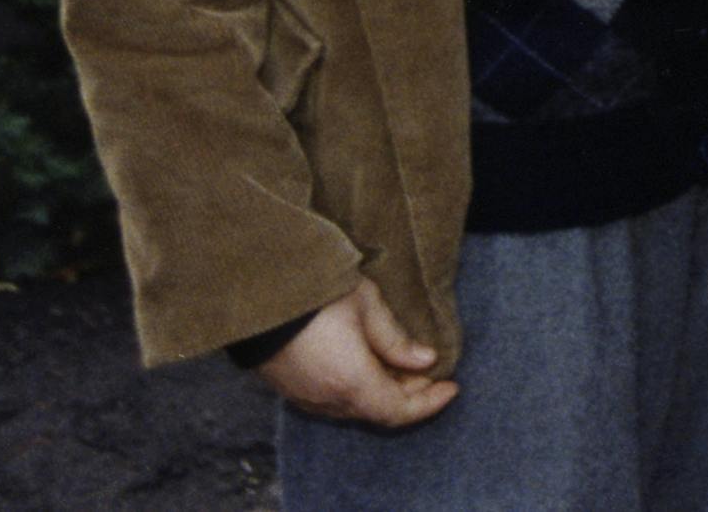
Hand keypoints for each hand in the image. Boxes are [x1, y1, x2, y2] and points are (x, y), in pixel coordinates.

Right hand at [259, 277, 456, 427]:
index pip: (398, 411)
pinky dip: (359, 390)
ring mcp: (305, 398)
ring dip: (383, 391)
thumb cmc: (316, 296)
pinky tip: (369, 366)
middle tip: (431, 370)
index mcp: (352, 383)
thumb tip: (426, 361)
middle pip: (378, 411)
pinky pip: (333, 401)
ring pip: (355, 407)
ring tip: (404, 365)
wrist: (254, 296)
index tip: (452, 387)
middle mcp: (328, 400)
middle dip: (409, 394)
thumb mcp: (365, 306)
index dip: (429, 403)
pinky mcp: (290, 389)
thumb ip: (395, 339)